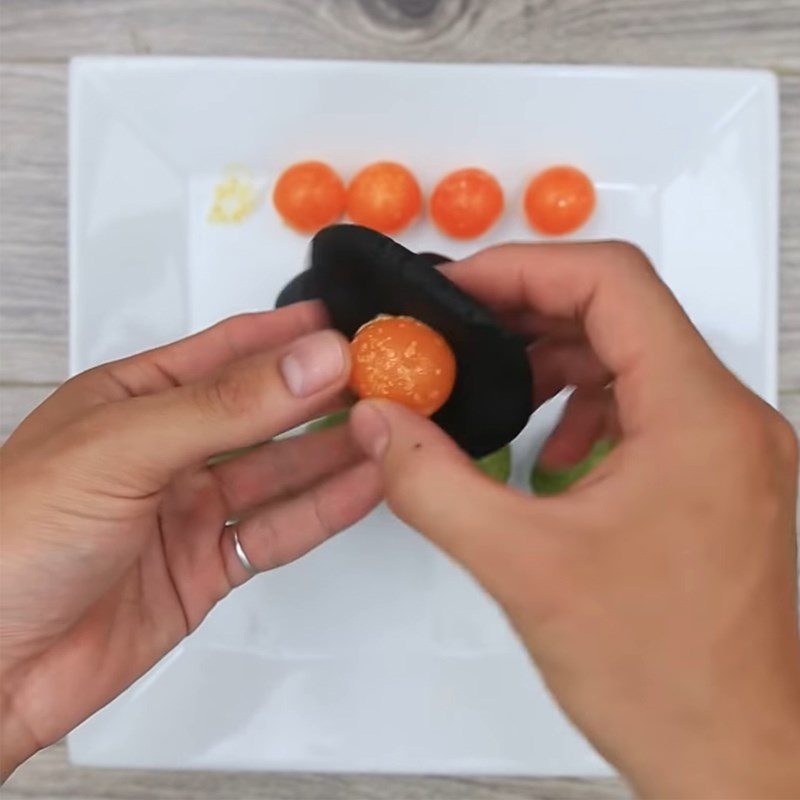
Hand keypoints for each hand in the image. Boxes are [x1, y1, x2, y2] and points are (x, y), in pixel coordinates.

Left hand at [0, 303, 380, 778]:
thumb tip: (310, 359)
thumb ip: (225, 406)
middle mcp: (166, 451)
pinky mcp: (206, 568)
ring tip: (389, 430)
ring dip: (334, 452)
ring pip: (279, 472)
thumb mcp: (122, 449)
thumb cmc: (11, 542)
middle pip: (263, 414)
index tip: (346, 323)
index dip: (287, 335)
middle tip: (385, 379)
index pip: (226, 352)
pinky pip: (277, 531)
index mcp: (133, 401)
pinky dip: (324, 510)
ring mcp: (188, 511)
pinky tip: (363, 486)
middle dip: (323, 395)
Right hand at [350, 243, 799, 798]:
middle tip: (458, 336)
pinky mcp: (720, 481)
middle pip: (622, 313)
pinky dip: (590, 410)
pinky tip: (551, 458)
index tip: (460, 289)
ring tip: (498, 395)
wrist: (739, 762)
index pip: (612, 284)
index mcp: (699, 418)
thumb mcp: (522, 567)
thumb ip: (432, 483)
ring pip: (635, 359)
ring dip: (559, 364)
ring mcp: (732, 450)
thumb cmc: (662, 678)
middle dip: (529, 314)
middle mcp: (730, 420)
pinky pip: (650, 409)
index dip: (525, 269)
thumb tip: (379, 423)